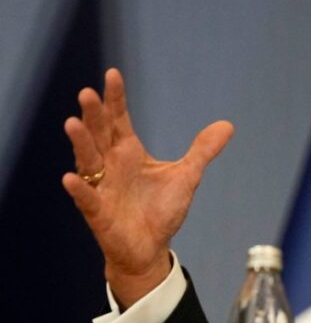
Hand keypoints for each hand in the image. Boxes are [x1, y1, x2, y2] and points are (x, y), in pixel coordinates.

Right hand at [62, 68, 233, 307]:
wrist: (151, 248)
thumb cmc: (161, 210)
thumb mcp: (186, 175)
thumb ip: (202, 150)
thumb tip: (227, 125)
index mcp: (129, 152)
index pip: (119, 120)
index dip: (115, 99)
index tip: (113, 74)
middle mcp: (111, 165)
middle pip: (99, 134)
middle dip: (93, 114)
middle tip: (87, 93)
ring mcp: (102, 187)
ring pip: (87, 160)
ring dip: (80, 142)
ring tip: (72, 123)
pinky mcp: (98, 212)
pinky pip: (86, 199)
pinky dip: (79, 189)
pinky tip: (71, 178)